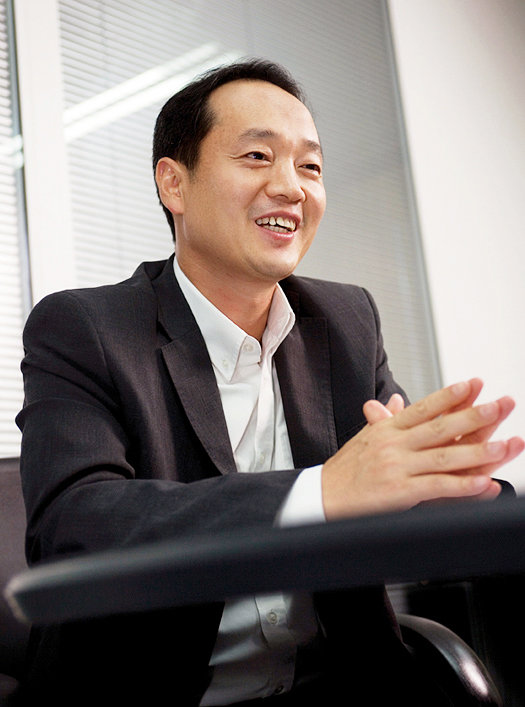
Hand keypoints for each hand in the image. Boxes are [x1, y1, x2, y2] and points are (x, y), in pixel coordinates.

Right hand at [321, 380, 523, 518]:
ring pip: (443, 456)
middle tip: (502, 405)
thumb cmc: (343, 470)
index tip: (475, 384)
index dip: (450, 395)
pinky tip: (482, 483)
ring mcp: (395, 467)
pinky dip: (461, 485)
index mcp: (386, 429)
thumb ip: (384, 420)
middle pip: (440, 426)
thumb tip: (396, 400)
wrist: (320, 497)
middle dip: (475, 415)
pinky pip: (436, 487)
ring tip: (506, 445)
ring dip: (478, 450)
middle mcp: (392, 444)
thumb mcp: (363, 438)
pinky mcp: (397, 492)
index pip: (424, 408)